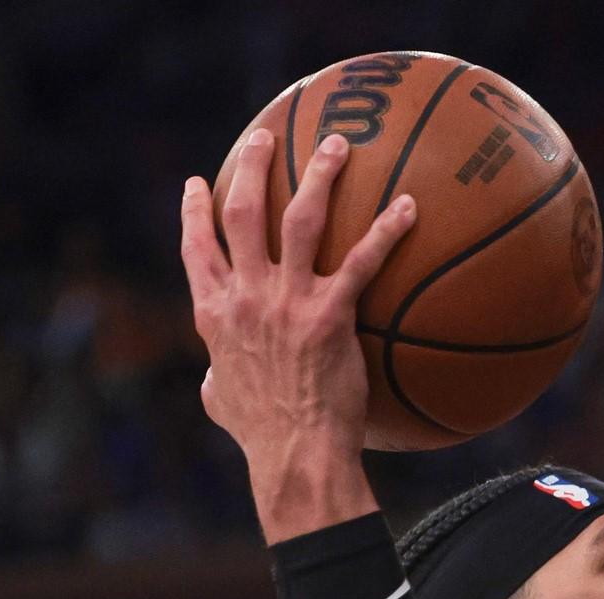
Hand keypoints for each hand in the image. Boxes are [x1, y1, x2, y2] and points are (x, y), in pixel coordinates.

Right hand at [178, 129, 413, 535]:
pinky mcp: (329, 315)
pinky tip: (409, 207)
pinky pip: (362, 261)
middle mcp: (245, 296)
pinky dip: (387, 230)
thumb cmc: (262, 435)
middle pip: (243, 213)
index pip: (196, 248)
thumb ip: (217, 375)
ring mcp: (286, 301)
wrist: (294, 455)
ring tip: (338, 145)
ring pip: (299, 219)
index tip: (198, 184)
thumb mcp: (221, 400)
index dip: (194, 211)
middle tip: (266, 138)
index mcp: (215, 313)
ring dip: (319, 177)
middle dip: (253, 168)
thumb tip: (216, 377)